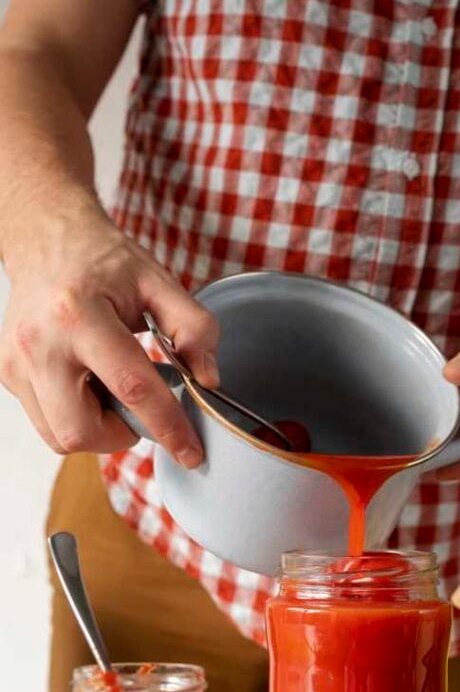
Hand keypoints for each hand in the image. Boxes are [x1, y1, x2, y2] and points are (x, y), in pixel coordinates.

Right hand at [0, 202, 218, 466]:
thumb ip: (194, 328)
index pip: (132, 388)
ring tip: (110, 387)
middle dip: (121, 434)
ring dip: (97, 427)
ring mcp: (13, 362)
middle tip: (140, 407)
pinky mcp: (6, 374)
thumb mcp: (159, 281)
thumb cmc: (104, 262)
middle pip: (81, 431)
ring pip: (60, 437)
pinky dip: (76, 415)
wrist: (45, 239)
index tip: (192, 453)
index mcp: (78, 314)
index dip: (167, 427)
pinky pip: (46, 422)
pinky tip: (87, 381)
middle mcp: (38, 343)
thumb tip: (208, 380)